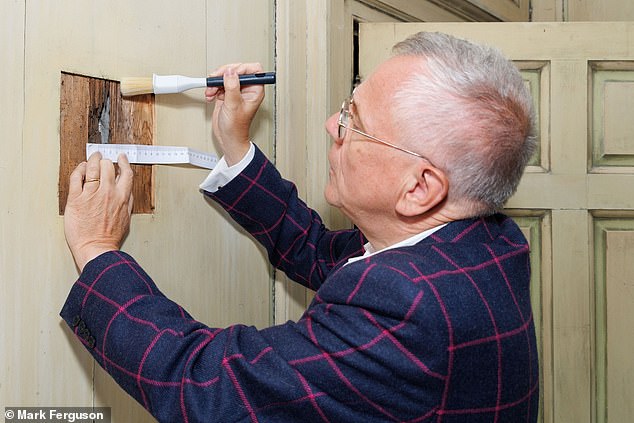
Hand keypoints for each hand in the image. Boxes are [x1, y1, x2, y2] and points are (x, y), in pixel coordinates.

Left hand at [64, 152, 133, 270]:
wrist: (96, 249)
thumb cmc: (110, 238)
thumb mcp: (127, 219)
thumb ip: (128, 203)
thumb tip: (127, 192)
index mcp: (122, 198)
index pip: (125, 173)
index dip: (123, 162)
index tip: (121, 158)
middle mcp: (108, 193)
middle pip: (107, 166)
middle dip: (105, 160)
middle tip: (101, 159)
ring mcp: (91, 194)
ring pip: (92, 168)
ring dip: (92, 160)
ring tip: (91, 159)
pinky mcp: (76, 199)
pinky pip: (76, 177)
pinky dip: (78, 169)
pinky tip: (80, 169)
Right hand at [205, 63, 264, 165]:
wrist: (228, 138)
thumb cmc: (236, 128)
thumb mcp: (234, 105)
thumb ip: (232, 86)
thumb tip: (230, 72)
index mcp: (255, 90)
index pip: (254, 69)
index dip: (242, 68)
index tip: (231, 73)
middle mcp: (246, 89)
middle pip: (237, 70)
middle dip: (224, 74)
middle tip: (216, 79)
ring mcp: (236, 91)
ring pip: (225, 76)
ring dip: (215, 82)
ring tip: (211, 91)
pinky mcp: (226, 94)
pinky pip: (218, 84)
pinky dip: (212, 88)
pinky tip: (210, 95)